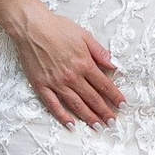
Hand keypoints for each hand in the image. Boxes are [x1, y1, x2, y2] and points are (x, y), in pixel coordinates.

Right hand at [12, 0, 122, 127]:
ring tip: (98, 127)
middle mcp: (72, 76)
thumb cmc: (57, 28)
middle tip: (113, 123)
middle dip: (105, 112)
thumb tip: (115, 65)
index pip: (104, 85)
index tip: (123, 106)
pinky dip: (62, 116)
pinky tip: (71, 125)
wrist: (31, 27)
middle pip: (92, 98)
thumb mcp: (84, 35)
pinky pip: (53, 105)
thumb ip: (100, 52)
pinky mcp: (41, 86)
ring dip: (89, 117)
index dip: (115, 97)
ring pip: (76, 105)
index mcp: (84, 63)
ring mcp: (56, 83)